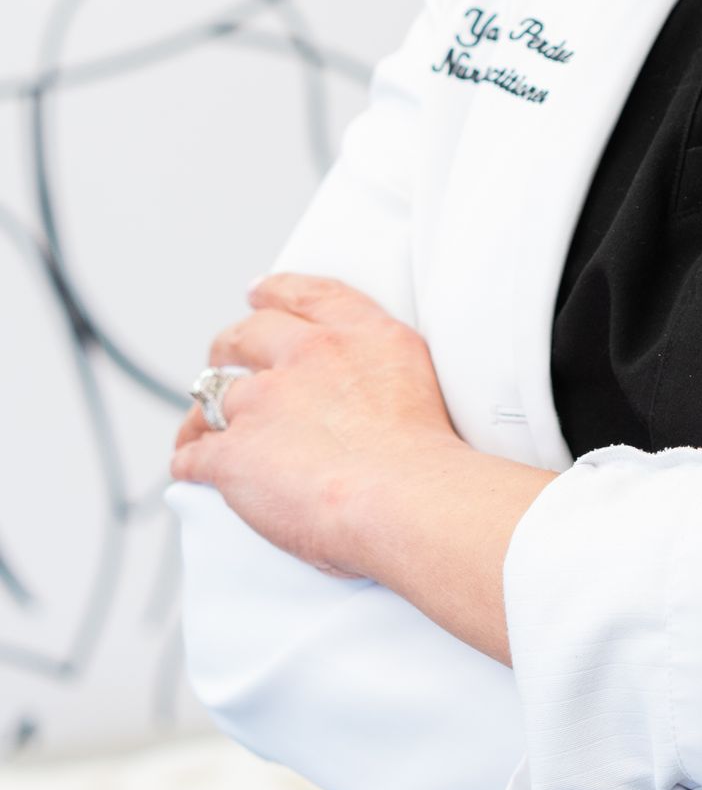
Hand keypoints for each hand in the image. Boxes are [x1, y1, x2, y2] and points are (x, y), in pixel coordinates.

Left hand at [171, 272, 462, 578]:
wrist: (407, 497)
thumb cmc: (426, 456)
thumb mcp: (416, 376)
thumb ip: (379, 363)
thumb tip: (362, 385)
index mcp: (356, 335)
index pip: (305, 295)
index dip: (275, 291)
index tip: (259, 292)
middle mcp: (305, 357)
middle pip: (246, 337)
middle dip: (228, 346)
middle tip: (223, 358)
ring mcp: (262, 402)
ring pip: (210, 398)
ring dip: (202, 413)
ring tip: (198, 428)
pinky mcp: (232, 454)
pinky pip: (194, 454)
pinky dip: (188, 462)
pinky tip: (190, 471)